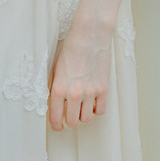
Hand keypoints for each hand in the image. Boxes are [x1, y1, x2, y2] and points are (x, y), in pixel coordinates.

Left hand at [48, 8, 112, 129]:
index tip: (57, 125)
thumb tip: (56, 104)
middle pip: (72, 121)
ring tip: (81, 107)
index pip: (55, 117)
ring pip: (86, 118)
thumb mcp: (56, 68)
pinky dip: (95, 109)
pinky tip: (92, 102)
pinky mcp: (103, 88)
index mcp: (58, 88)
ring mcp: (90, 92)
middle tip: (69, 115)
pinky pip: (100, 110)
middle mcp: (74, 93)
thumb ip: (56, 87)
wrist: (90, 34)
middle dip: (69, 120)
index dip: (56, 125)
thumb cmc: (70, 48)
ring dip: (82, 115)